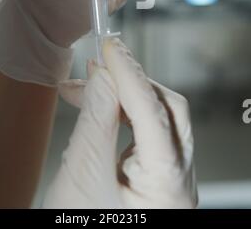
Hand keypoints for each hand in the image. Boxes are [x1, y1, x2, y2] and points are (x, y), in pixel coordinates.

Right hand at [43, 39, 196, 208]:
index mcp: (170, 187)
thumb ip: (96, 118)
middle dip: (132, 82)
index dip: (130, 73)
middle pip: (168, 110)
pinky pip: (144, 132)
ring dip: (121, 95)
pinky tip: (96, 105)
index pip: (154, 112)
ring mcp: (170, 177)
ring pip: (157, 118)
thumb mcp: (81, 174)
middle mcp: (180, 181)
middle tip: (100, 62)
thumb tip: (103, 75)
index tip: (110, 47)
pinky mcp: (154, 175)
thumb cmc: (77, 227)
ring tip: (85, 84)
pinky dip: (120, 113)